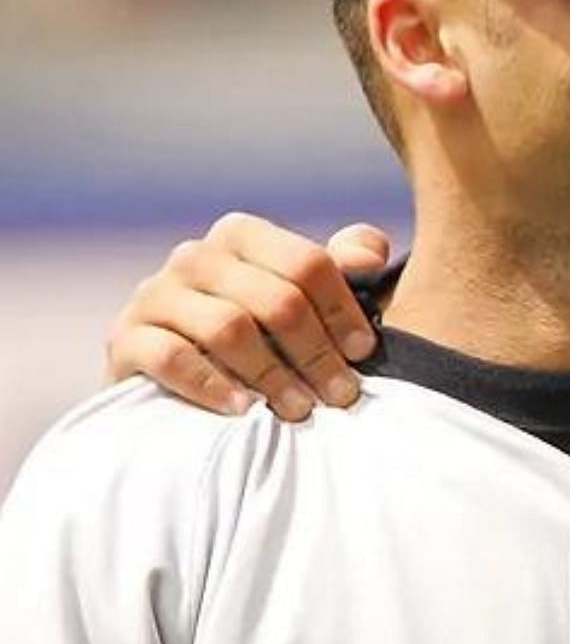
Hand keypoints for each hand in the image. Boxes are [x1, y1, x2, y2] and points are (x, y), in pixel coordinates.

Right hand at [104, 213, 392, 420]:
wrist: (175, 378)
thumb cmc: (259, 332)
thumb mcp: (302, 295)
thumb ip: (342, 266)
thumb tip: (370, 255)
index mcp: (242, 234)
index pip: (308, 263)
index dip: (343, 310)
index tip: (364, 353)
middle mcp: (195, 256)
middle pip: (276, 300)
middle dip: (317, 353)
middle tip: (341, 395)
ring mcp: (154, 294)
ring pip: (229, 328)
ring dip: (274, 375)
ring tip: (299, 410)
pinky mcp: (125, 337)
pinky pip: (172, 357)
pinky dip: (213, 385)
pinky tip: (245, 409)